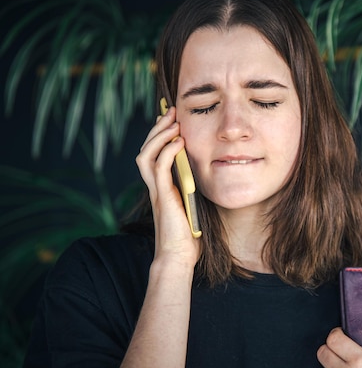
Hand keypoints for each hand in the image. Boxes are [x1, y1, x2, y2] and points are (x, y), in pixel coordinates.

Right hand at [136, 106, 200, 269]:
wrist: (178, 256)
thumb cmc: (188, 234)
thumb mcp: (193, 203)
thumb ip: (194, 187)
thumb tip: (209, 172)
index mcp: (162, 185)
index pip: (155, 152)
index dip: (160, 133)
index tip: (173, 117)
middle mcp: (156, 185)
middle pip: (147, 148)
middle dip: (158, 127)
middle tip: (171, 111)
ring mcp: (156, 190)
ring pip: (146, 154)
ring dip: (159, 135)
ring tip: (172, 121)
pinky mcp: (162, 196)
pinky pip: (159, 168)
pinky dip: (167, 151)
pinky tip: (179, 142)